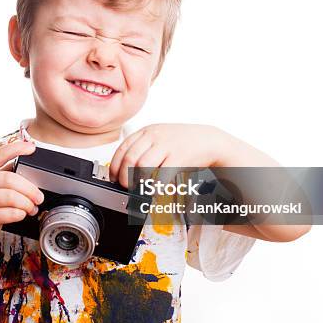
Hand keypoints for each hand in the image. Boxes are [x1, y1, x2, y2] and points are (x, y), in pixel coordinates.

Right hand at [0, 140, 43, 240]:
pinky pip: (10, 213)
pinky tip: (21, 214)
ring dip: (27, 203)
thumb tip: (30, 168)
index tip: (31, 147)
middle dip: (30, 189)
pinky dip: (20, 214)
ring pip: (12, 197)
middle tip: (39, 197)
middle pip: (11, 179)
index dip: (16, 148)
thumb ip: (6, 173)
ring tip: (31, 207)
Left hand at [108, 123, 231, 187]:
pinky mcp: (179, 157)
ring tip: (139, 189)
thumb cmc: (182, 143)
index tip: (114, 178)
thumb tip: (123, 169)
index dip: (115, 166)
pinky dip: (155, 186)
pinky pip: (162, 175)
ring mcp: (167, 145)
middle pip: (130, 158)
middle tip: (126, 186)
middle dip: (124, 176)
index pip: (122, 148)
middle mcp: (155, 136)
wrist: (208, 140)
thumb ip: (142, 149)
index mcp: (147, 131)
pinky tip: (155, 191)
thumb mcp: (159, 138)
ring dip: (138, 181)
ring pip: (143, 165)